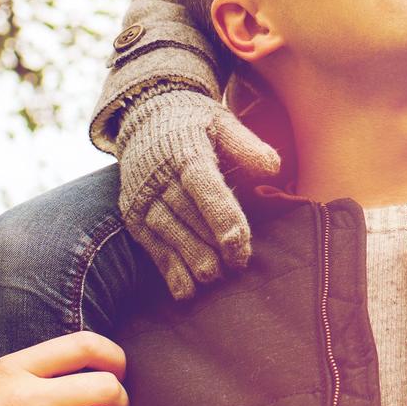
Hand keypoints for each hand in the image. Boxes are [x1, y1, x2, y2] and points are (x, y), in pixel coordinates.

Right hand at [116, 87, 282, 299]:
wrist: (145, 114)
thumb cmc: (193, 121)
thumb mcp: (221, 121)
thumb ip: (246, 145)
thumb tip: (273, 167)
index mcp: (185, 150)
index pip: (204, 187)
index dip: (222, 217)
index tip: (240, 243)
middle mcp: (159, 175)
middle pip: (186, 214)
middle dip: (212, 243)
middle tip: (237, 265)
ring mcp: (142, 196)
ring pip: (166, 232)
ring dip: (189, 257)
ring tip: (213, 277)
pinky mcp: (132, 214)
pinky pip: (150, 244)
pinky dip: (167, 268)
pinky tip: (186, 291)